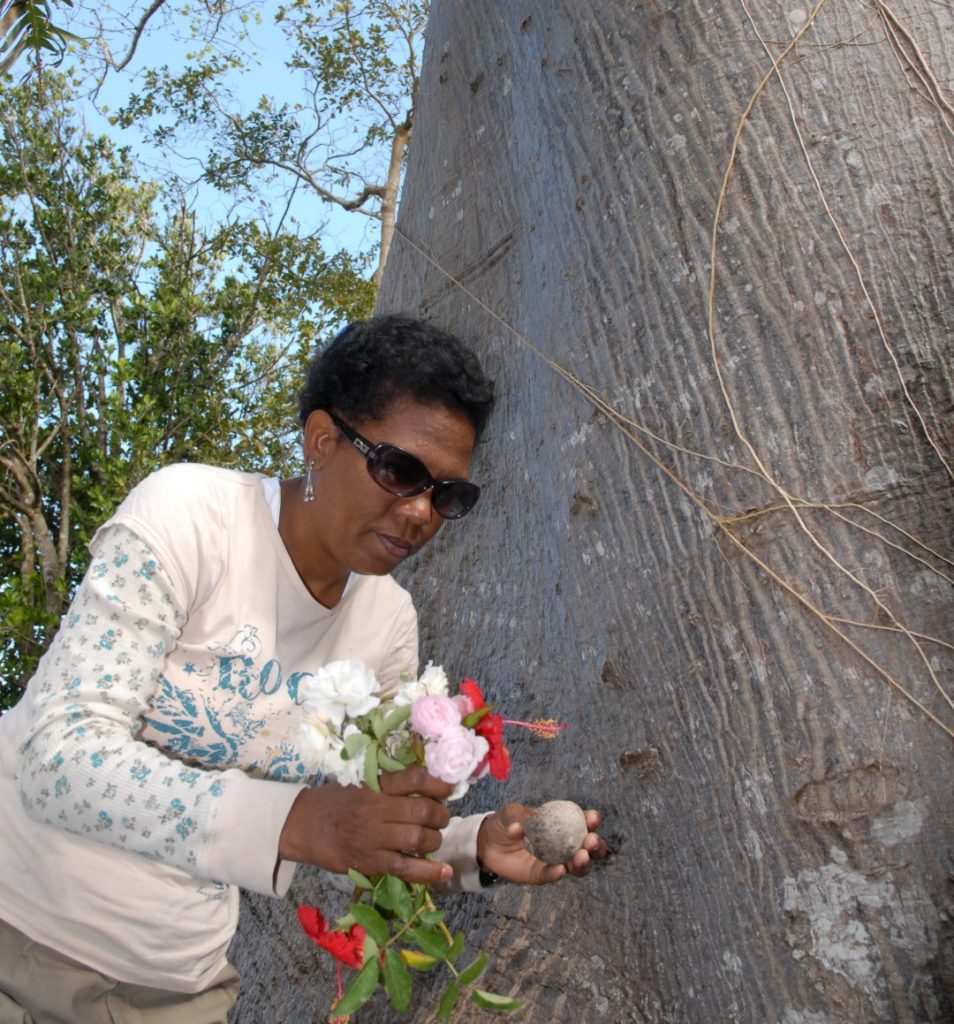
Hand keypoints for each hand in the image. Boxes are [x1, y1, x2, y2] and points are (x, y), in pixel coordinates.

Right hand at [279, 766, 454, 885]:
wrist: (302, 824)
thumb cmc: (335, 801)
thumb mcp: (362, 783)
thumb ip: (391, 784)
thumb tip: (428, 786)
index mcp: (376, 785)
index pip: (414, 778)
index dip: (439, 784)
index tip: (449, 789)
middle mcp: (376, 808)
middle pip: (422, 810)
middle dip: (440, 815)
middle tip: (440, 818)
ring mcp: (372, 837)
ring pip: (418, 839)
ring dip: (434, 840)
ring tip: (432, 839)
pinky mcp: (368, 862)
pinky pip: (404, 868)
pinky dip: (428, 872)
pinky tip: (443, 872)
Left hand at [475, 803, 606, 884]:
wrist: (489, 844)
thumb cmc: (506, 822)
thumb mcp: (510, 813)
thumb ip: (515, 817)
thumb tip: (517, 828)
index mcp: (562, 822)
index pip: (583, 821)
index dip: (591, 820)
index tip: (592, 818)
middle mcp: (564, 843)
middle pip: (588, 848)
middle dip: (595, 845)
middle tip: (591, 841)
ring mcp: (555, 860)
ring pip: (576, 866)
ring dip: (582, 863)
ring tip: (581, 857)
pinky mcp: (542, 875)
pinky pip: (553, 875)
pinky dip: (558, 873)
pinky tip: (560, 870)